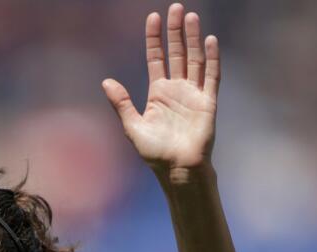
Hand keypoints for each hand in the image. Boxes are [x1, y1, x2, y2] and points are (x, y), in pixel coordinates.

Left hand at [102, 4, 219, 175]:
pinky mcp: (207, 102)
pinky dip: (211, 58)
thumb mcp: (132, 126)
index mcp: (158, 92)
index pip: (156, 58)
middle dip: (175, 31)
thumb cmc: (155, 152)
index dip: (154, 38)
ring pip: (194, 59)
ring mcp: (193, 93)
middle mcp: (177, 89)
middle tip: (176, 8)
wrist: (177, 170)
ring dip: (193, 38)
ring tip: (191, 17)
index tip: (153, 17)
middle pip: (177, 53)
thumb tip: (105, 81)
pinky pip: (211, 76)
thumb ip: (121, 103)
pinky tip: (209, 40)